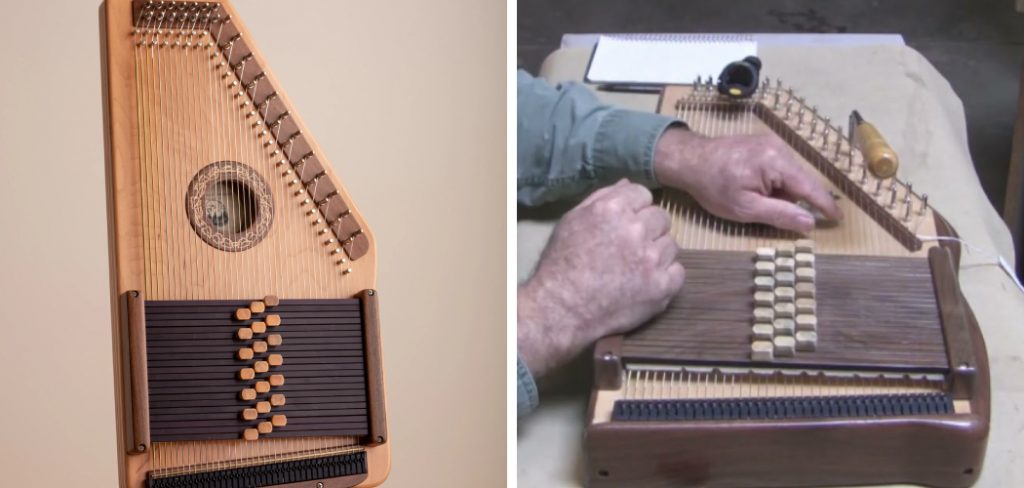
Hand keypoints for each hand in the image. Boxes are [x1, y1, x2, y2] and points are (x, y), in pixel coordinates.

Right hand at [518, 179, 685, 376]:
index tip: (623, 224)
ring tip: (633, 268)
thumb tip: (627, 185)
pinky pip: (678, 272)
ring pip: (670, 245)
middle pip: (661, 217)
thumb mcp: (572, 221)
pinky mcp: (661, 287)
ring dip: (656, 253)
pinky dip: (665, 276)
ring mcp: (651, 260)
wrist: (561, 310)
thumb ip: (601, 198)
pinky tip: (645, 282)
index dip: (633, 209)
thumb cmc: (561, 264)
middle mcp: (635, 230)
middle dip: (647, 229)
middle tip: (628, 247)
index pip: (643, 194)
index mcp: (612, 209)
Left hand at [653, 129, 841, 232]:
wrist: (688, 160)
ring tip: (750, 197)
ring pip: (788, 176)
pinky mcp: (762, 145)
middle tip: (762, 210)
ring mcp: (770, 144)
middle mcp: (779, 148)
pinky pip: (778, 169)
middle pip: (799, 182)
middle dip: (789, 200)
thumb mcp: (745, 208)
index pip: (810, 187)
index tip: (838, 220)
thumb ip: (780, 215)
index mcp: (777, 162)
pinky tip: (750, 188)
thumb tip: (810, 223)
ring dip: (778, 193)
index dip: (825, 205)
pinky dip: (771, 183)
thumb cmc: (713, 186)